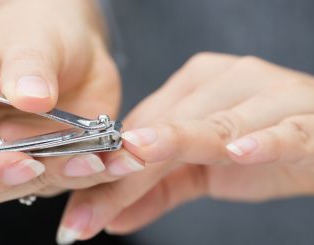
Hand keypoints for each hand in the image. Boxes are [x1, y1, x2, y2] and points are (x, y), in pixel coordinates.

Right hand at [0, 0, 123, 205]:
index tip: (25, 163)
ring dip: (71, 176)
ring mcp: (6, 153)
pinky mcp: (41, 159)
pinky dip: (94, 172)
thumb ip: (27, 65)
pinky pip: (63, 177)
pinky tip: (120, 158)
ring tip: (108, 158)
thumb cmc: (33, 27)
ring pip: (30, 185)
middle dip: (35, 176)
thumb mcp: (30, 35)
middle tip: (81, 159)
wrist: (66, 37)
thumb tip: (31, 98)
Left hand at [57, 52, 313, 242]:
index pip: (143, 127)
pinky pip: (281, 128)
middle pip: (167, 127)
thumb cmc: (263, 146)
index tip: (78, 201)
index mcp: (196, 86)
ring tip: (138, 158)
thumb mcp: (202, 171)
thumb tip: (112, 219)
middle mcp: (227, 81)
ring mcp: (267, 96)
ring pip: (214, 124)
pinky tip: (239, 151)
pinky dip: (262, 139)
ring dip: (177, 144)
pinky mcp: (305, 118)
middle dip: (127, 170)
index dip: (109, 163)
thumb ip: (157, 191)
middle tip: (89, 209)